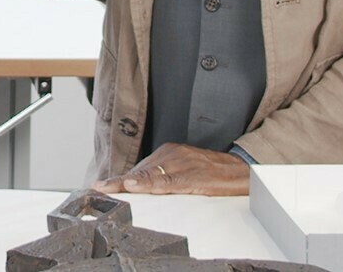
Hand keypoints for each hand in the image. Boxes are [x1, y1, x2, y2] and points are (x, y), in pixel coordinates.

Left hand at [92, 143, 249, 195]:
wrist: (243, 172)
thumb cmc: (214, 174)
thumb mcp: (186, 171)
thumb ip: (165, 177)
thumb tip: (142, 188)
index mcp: (170, 152)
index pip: (139, 168)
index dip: (119, 179)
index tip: (99, 185)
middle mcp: (172, 154)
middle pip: (139, 171)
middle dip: (119, 183)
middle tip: (98, 190)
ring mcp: (182, 163)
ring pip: (149, 175)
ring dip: (126, 183)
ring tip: (106, 189)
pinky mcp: (193, 175)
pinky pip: (167, 181)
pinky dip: (150, 184)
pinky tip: (136, 186)